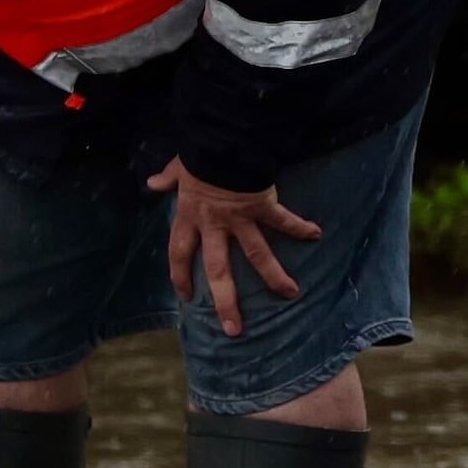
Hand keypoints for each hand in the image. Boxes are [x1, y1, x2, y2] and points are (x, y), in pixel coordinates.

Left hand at [148, 159, 321, 337]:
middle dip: (226, 300)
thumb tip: (152, 183)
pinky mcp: (262, 205)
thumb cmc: (200, 153)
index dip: (180, 275)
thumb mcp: (179, 167)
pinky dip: (299, 225)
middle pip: (218, 269)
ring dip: (274, 275)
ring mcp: (239, 218)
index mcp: (190, 216)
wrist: (221, 139)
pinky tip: (316, 233)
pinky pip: (282, 219)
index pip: (179, 252)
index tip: (186, 297)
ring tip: (291, 293)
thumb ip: (168, 179)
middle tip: (234, 328)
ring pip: (257, 254)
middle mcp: (214, 224)